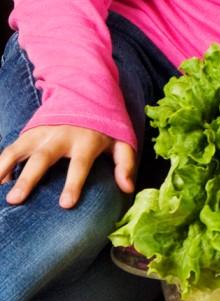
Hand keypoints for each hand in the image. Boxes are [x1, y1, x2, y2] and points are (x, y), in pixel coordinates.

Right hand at [0, 125, 134, 207]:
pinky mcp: (29, 133)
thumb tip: (127, 188)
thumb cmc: (104, 128)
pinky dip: (1, 164)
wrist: (86, 95)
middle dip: (29, 179)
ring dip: (4, 168)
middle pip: (43, 158)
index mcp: (86, 141)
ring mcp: (42, 134)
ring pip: (19, 151)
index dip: (73, 184)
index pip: (80, 165)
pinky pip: (11, 148)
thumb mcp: (122, 141)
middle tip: (15, 200)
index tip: (65, 205)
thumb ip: (125, 164)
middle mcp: (61, 136)